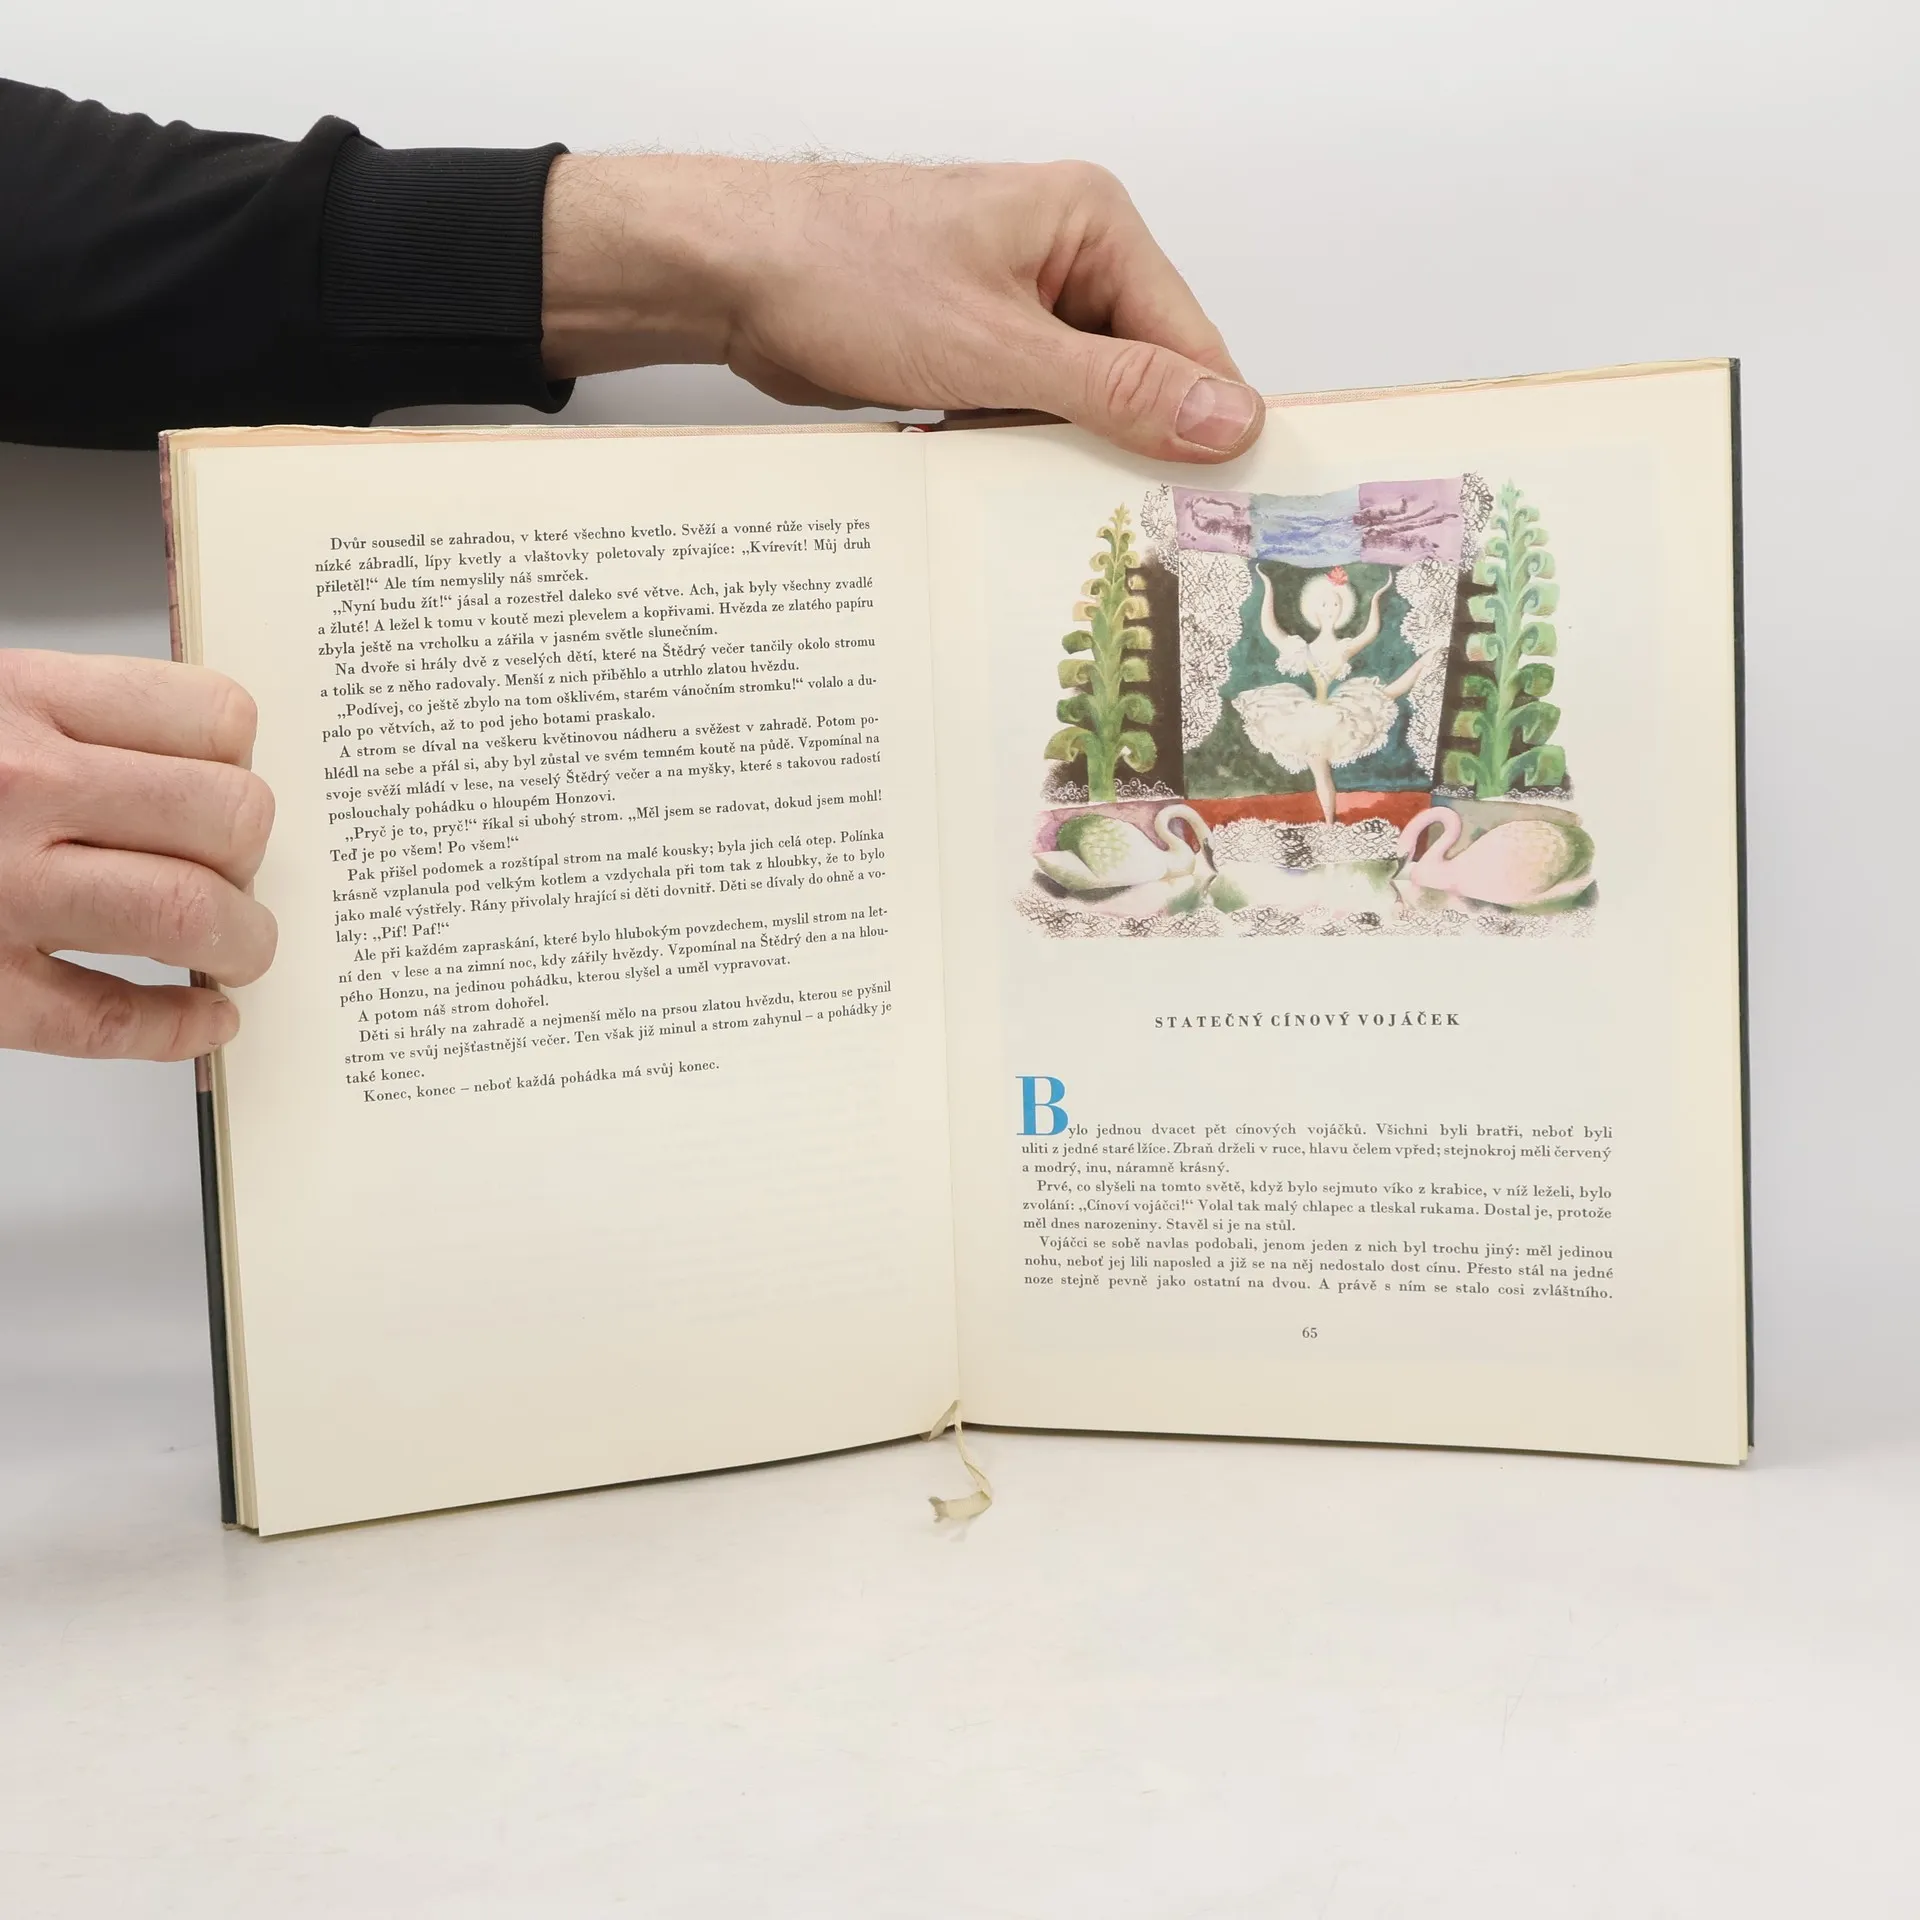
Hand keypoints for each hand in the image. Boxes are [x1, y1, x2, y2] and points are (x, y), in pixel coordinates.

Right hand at [0, 650, 276, 1059]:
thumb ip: (70, 725)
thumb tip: (199, 768)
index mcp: (17, 703)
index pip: (212, 717)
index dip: (240, 761)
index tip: (227, 786)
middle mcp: (16, 789)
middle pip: (227, 817)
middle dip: (251, 854)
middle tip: (233, 872)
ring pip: (189, 914)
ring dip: (243, 940)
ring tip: (235, 946)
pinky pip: (110, 1020)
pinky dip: (181, 1029)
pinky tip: (204, 1020)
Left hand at [540, 156, 1264, 463]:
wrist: (732, 275)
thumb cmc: (847, 273)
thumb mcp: (1000, 349)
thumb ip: (1119, 389)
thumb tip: (1226, 417)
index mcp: (1092, 226)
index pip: (1189, 341)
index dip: (1202, 427)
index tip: (1213, 509)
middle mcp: (1064, 258)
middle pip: (1139, 377)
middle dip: (1129, 448)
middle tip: (1137, 531)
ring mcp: (1015, 305)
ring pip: (1079, 404)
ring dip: (1066, 457)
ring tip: (1063, 515)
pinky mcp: (971, 346)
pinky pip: (1024, 412)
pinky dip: (1017, 452)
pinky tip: (1006, 492)